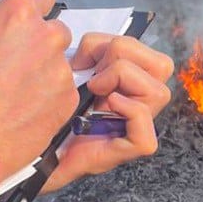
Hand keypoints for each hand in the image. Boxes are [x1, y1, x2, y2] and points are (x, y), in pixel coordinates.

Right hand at [0, 0, 77, 190]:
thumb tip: (3, 45)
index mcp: (15, 15)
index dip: (34, 8)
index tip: (27, 23)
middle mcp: (44, 36)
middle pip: (55, 30)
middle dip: (41, 45)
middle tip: (19, 68)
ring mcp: (60, 69)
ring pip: (60, 64)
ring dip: (45, 75)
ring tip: (18, 99)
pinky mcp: (68, 100)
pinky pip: (63, 92)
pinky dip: (50, 101)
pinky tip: (26, 116)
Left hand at [40, 34, 173, 193]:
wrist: (40, 156)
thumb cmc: (56, 116)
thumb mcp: (72, 74)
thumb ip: (89, 54)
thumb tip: (92, 51)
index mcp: (132, 84)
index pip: (150, 52)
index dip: (114, 45)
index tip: (85, 62)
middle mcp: (142, 104)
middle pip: (162, 65)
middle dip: (121, 57)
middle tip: (92, 76)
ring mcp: (140, 128)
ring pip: (159, 92)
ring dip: (121, 80)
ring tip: (94, 92)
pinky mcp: (132, 148)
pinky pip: (145, 125)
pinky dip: (126, 110)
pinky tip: (102, 110)